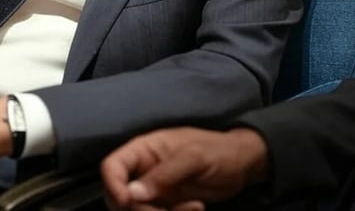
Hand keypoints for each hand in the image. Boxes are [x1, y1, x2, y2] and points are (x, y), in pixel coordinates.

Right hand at [102, 127, 268, 210]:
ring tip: (189, 209)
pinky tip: (194, 209)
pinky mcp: (166, 205)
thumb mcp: (193, 157)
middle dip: (140, 209)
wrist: (242, 165)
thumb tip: (133, 193)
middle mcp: (143, 170)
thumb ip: (163, 173)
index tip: (127, 201)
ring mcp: (154, 190)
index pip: (112, 166)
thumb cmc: (218, 150)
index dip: (113, 185)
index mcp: (143, 150)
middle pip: (119, 197)